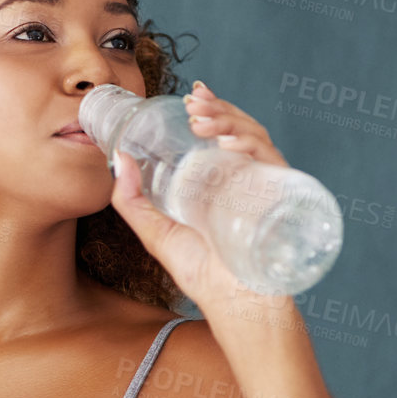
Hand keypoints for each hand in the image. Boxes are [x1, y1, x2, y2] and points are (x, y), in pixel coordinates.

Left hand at [108, 80, 294, 318]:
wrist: (233, 304)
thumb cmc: (202, 272)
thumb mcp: (156, 231)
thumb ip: (131, 200)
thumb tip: (118, 159)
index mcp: (222, 178)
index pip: (222, 131)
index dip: (212, 107)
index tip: (193, 93)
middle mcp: (246, 177)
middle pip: (239, 128)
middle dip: (218, 109)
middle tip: (193, 103)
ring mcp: (264, 186)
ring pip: (254, 138)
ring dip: (229, 120)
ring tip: (201, 117)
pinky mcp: (278, 199)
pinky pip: (271, 163)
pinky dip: (252, 148)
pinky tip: (228, 143)